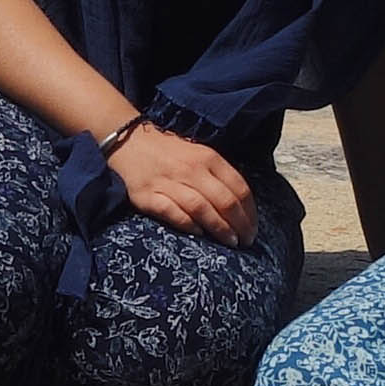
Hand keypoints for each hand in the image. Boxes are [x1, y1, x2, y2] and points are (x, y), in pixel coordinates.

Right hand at [108, 123, 256, 245]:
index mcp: (208, 158)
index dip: (250, 212)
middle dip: (240, 225)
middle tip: (246, 241)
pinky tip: (200, 234)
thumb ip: (219, 176)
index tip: (253, 228)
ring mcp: (169, 182)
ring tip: (230, 243)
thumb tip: (242, 207)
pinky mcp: (148, 196)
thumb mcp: (201, 155)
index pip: (238, 187)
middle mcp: (191, 169)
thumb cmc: (171, 153)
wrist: (131, 142)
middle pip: (224, 200)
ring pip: (201, 208)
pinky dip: (188, 225)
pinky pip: (172, 212)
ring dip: (219, 228)